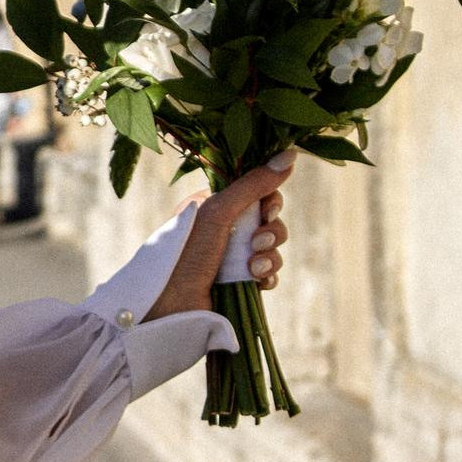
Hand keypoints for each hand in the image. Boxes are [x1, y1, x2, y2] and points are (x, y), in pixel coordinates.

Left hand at [145, 154, 293, 320]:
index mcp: (213, 205)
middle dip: (271, 232)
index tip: (268, 210)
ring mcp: (231, 256)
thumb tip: (291, 153)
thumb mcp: (218, 212)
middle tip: (256, 244)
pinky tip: (258, 281)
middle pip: (269, 220)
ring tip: (253, 268)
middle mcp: (223, 228)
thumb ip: (254, 185)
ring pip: (272, 247)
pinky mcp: (239, 282)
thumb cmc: (187, 254)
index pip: (256, 192)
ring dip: (270, 257)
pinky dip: (267, 276)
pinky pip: (268, 273)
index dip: (270, 201)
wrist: (170, 307)